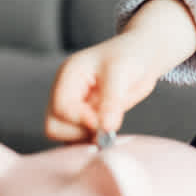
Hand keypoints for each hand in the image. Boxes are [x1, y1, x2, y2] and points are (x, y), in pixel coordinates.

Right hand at [44, 33, 161, 141]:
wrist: (141, 55)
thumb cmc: (129, 56)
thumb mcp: (121, 73)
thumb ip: (111, 102)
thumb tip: (106, 129)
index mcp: (69, 76)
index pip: (60, 108)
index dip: (81, 120)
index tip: (103, 121)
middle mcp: (66, 93)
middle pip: (54, 126)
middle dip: (80, 132)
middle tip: (106, 125)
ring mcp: (74, 107)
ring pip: (65, 137)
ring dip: (87, 139)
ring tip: (110, 126)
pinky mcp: (86, 119)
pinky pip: (80, 139)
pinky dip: (94, 140)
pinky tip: (110, 130)